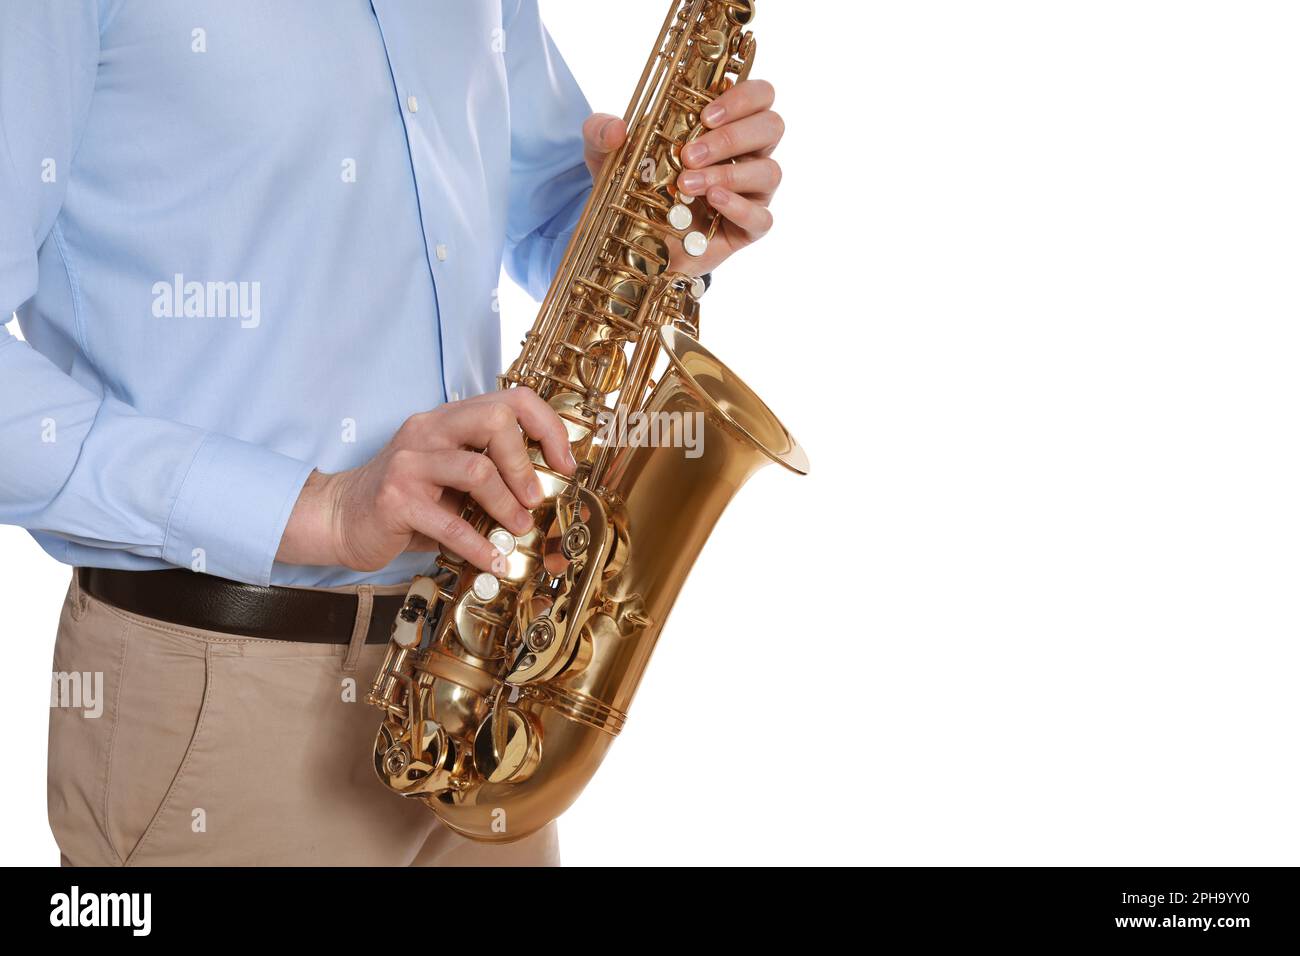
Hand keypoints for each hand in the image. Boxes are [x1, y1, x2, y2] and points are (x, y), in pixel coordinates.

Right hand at [277, 389, 575, 572]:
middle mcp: (428, 430)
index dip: (548, 427)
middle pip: (495, 421)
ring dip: (507, 505)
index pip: (512, 399)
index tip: (565, 462)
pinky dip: (478, 545)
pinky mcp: (395, 499)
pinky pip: (449, 523)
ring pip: (477, 469)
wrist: (341, 518)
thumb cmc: (406, 501)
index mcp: (449, 419)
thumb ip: (491, 474)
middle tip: (536, 498)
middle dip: (525, 464)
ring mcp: (409, 462)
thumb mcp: (450, 476)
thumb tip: (547, 496)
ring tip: (517, 528)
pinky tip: (492, 560)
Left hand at [582, 79, 784, 275]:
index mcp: (726, 124)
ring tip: (687, 184)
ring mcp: (752, 192)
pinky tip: (712, 201)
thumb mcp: (605, 155)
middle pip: (772, 127)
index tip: (705, 115)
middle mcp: (748, 154)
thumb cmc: (633, 184)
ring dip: (729, 172)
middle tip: (688, 154)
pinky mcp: (747, 229)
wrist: (630, 238)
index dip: (742, 97)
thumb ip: (601, 133)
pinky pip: (762, 218)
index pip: (760, 95)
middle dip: (731, 137)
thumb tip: (617, 128)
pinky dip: (739, 207)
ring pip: (769, 171)